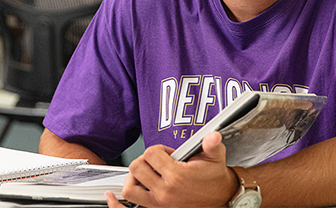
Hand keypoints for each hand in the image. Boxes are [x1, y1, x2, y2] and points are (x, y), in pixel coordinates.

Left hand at [120, 131, 234, 206]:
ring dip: (133, 178)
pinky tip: (115, 195)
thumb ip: (212, 144)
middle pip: (136, 168)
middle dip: (145, 160)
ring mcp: (159, 203)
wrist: (221, 199)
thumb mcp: (215, 158)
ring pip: (130, 188)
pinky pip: (131, 206)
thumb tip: (212, 135)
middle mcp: (165, 191)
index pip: (151, 154)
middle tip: (157, 161)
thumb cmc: (214, 178)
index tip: (168, 152)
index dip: (158, 149)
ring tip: (145, 173)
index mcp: (176, 176)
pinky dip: (118, 205)